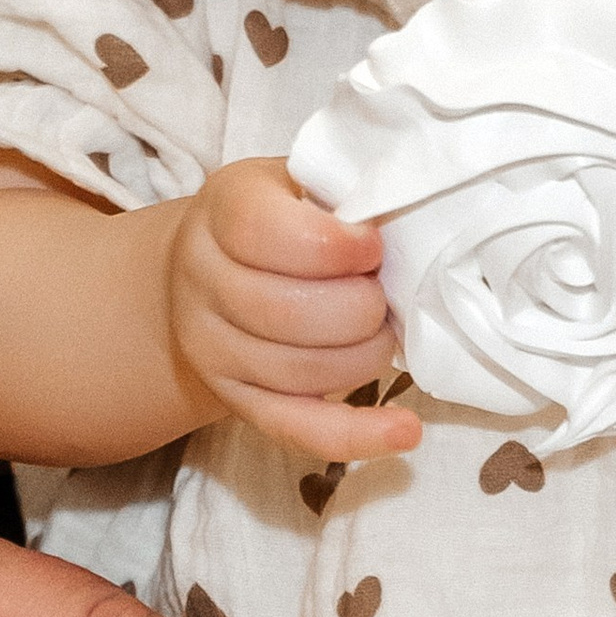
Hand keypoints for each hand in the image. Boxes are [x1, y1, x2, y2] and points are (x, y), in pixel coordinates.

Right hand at [167, 158, 410, 462]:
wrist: (211, 266)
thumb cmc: (283, 213)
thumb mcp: (303, 181)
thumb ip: (347, 193)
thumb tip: (411, 218)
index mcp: (224, 210)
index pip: (265, 233)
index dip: (336, 246)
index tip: (374, 246)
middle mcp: (203, 281)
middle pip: (287, 312)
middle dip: (361, 306)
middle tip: (382, 290)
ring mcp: (213, 349)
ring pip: (300, 371)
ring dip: (366, 354)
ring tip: (385, 330)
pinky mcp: (238, 400)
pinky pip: (297, 429)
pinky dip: (356, 435)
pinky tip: (405, 432)